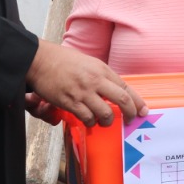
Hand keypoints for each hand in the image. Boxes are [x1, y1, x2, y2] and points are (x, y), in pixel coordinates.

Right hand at [26, 40, 144, 125]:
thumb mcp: (87, 62)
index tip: (143, 110)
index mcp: (101, 69)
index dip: (137, 101)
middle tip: (130, 120)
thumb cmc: (62, 60)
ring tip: (103, 122)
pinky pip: (87, 118)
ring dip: (107, 122)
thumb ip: (101, 75)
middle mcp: (95, 80)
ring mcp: (83, 92)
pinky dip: (90, 123)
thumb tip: (112, 90)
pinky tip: (88, 121)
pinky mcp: (71, 102)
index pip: (125, 87)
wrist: (40, 60)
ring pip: (105, 114)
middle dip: (130, 114)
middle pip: (122, 100)